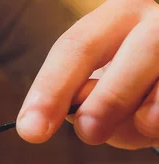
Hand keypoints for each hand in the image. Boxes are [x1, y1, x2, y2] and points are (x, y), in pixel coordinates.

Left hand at [16, 0, 158, 149]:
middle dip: (110, 97)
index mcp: (117, 18)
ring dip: (153, 109)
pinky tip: (158, 127)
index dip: (51, 89)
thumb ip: (86, 99)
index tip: (30, 131)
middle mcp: (157, 20)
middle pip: (141, 48)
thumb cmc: (128, 86)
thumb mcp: (100, 86)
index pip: (77, 47)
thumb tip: (83, 111)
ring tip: (144, 124)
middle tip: (89, 132)